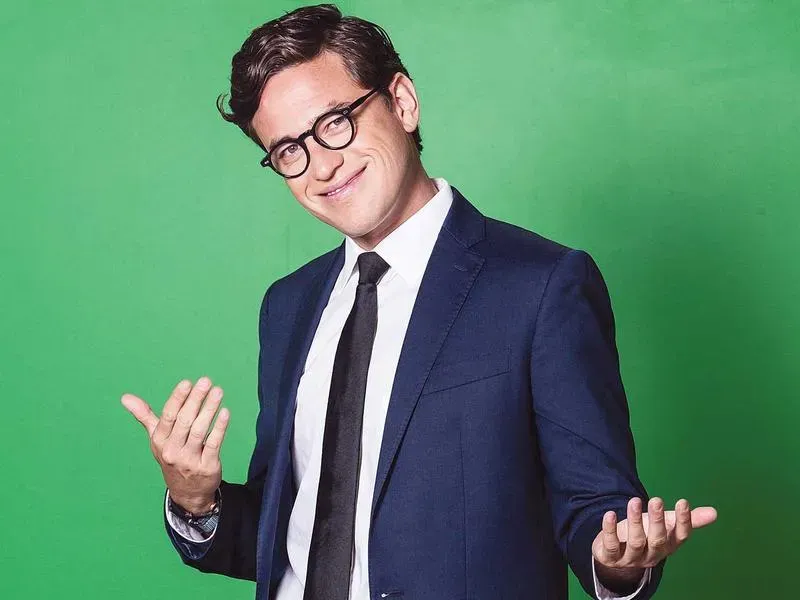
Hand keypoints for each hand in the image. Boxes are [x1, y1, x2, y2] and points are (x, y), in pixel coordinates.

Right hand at [121, 376, 229, 512]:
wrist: (187, 492)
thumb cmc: (172, 457)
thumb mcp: (157, 439)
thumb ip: (145, 416)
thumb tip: (125, 397)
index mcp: (160, 441)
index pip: (168, 416)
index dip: (177, 399)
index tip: (187, 382)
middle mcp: (172, 450)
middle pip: (184, 421)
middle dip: (195, 399)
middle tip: (206, 381)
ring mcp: (189, 460)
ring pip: (199, 430)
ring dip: (209, 409)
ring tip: (218, 391)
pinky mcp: (206, 466)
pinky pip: (213, 444)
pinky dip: (220, 428)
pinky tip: (225, 412)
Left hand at [592, 497, 717, 589]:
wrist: (616, 553)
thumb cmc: (645, 534)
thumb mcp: (664, 526)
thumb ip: (686, 520)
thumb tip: (714, 512)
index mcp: (668, 546)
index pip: (680, 537)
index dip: (683, 521)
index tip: (683, 502)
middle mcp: (652, 554)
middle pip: (657, 540)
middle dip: (657, 521)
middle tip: (656, 500)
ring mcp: (631, 558)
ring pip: (636, 542)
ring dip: (634, 521)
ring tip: (634, 501)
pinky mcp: (611, 556)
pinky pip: (611, 545)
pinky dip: (609, 530)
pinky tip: (609, 514)